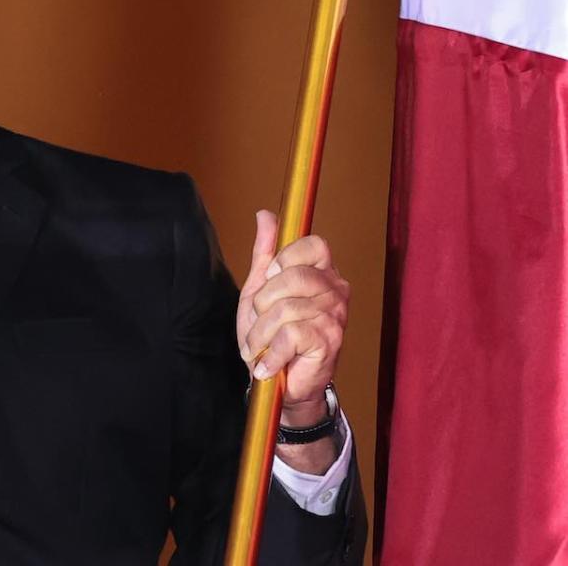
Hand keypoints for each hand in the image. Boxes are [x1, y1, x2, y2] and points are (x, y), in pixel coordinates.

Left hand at [237, 210, 348, 419]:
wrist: (278, 382)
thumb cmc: (272, 334)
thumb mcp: (260, 289)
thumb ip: (265, 252)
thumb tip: (266, 214)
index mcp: (321, 273)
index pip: (314, 244)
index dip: (285, 258)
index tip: (269, 279)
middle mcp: (336, 291)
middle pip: (293, 276)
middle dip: (263, 302)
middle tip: (261, 321)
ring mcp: (336, 316)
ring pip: (285, 308)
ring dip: (261, 332)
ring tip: (262, 346)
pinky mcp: (330, 342)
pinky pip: (290, 333)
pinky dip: (270, 352)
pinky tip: (269, 362)